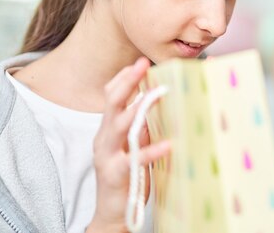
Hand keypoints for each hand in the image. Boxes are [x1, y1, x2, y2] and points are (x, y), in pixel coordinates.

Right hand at [87, 58, 170, 232]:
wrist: (112, 211)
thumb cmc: (126, 173)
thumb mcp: (132, 144)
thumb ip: (141, 125)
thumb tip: (159, 102)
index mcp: (108, 128)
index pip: (111, 96)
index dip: (123, 78)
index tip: (140, 61)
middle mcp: (104, 137)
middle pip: (112, 103)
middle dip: (127, 82)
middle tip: (142, 64)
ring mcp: (108, 155)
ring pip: (119, 127)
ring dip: (138, 108)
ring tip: (158, 95)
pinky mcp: (117, 174)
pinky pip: (134, 159)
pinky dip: (152, 150)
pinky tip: (168, 144)